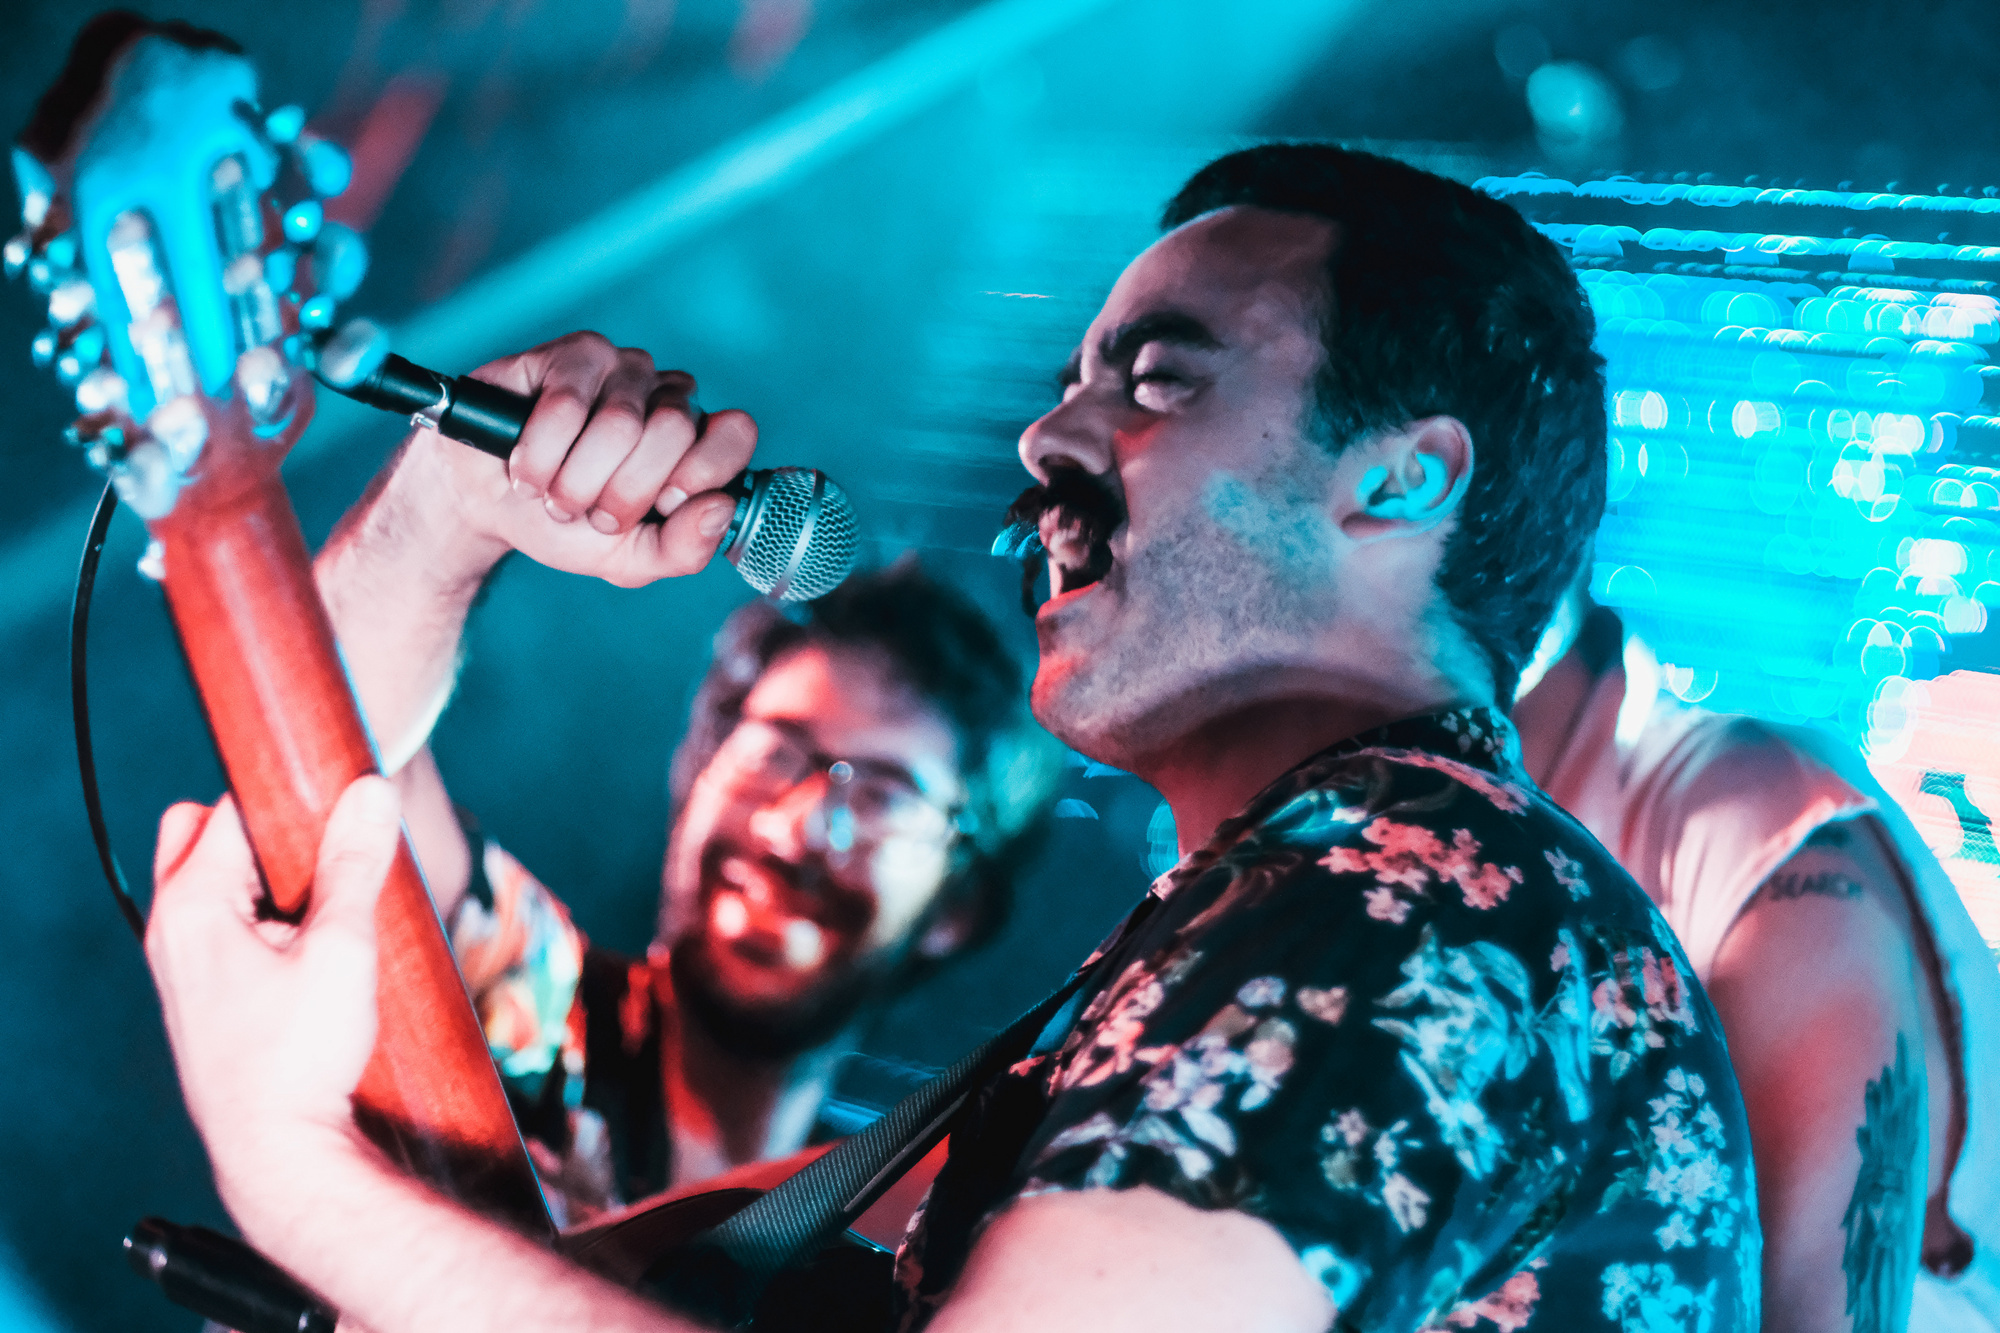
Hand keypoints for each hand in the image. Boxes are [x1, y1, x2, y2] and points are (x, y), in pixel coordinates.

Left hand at [145, 777, 401, 1205]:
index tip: (342, 805)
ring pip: (216, 883)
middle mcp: (171, 931)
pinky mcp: (201, 997)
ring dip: (268, 879)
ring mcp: (181, 966)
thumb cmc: (299, 1058)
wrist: (278, 1153)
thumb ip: (355, 865)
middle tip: (325, 857)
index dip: (292, 800)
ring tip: (327, 909)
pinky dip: (263, 918)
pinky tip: (312, 948)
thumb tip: (371, 791)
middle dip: (266, 831)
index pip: (232, 808)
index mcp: (191, 907)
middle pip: (203, 834)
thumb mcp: (341, 950)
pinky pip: (224, 927)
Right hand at [415, 331, 758, 588]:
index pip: (734, 434)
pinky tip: (523, 471)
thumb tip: (719, 508)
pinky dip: (538, 457)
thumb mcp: (631, 558)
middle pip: (673, 432)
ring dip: (574, 483)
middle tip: (591, 513)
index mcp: (696, 441)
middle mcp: (668, 396)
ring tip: (552, 496)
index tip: (659, 507)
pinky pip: (566, 408)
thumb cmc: (570, 526)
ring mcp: (622, 368)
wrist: (488, 508)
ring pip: (620, 424)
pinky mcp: (571, 354)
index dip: (698, 476)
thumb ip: (684, 549)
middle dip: (622, 493)